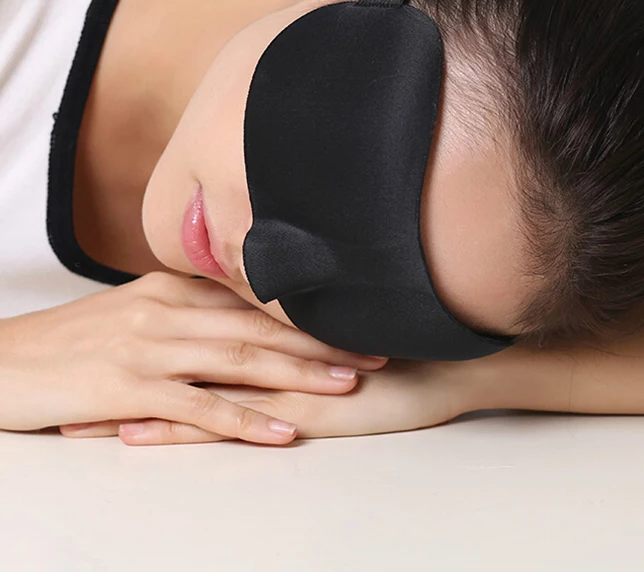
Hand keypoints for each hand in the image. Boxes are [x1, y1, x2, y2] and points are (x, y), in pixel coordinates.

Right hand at [0, 271, 386, 442]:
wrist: (2, 362)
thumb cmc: (72, 342)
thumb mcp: (134, 312)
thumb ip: (186, 312)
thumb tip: (237, 319)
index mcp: (173, 289)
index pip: (253, 297)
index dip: (307, 312)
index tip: (353, 319)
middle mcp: (168, 310)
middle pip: (260, 324)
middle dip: (320, 339)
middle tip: (373, 349)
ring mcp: (149, 347)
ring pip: (240, 358)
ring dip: (298, 373)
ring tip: (347, 383)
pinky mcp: (129, 387)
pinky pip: (198, 406)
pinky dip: (244, 419)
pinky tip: (281, 432)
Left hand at [60, 358, 481, 444]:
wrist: (451, 366)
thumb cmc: (403, 352)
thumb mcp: (345, 337)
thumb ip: (306, 330)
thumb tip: (278, 323)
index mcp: (280, 328)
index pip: (203, 327)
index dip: (154, 332)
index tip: (109, 336)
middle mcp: (271, 349)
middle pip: (184, 354)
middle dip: (129, 364)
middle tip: (77, 371)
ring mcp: (280, 381)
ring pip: (193, 386)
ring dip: (135, 400)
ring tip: (84, 413)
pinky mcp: (294, 413)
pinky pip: (226, 420)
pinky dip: (177, 428)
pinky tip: (139, 435)